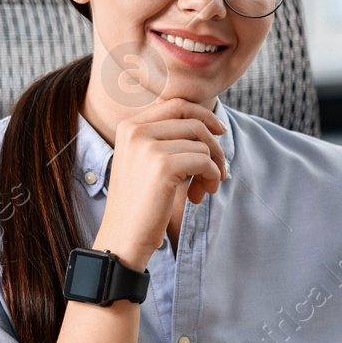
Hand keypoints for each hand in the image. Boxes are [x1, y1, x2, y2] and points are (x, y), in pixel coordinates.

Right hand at [93, 98, 227, 268]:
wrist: (122, 237)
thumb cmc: (139, 204)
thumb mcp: (145, 163)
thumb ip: (166, 140)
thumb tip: (209, 126)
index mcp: (129, 126)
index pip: (176, 104)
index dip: (203, 115)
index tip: (219, 132)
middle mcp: (136, 130)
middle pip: (193, 122)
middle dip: (213, 146)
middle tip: (218, 172)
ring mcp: (148, 147)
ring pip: (202, 144)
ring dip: (213, 168)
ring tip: (203, 190)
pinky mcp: (163, 166)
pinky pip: (204, 162)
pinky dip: (211, 177)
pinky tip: (199, 195)